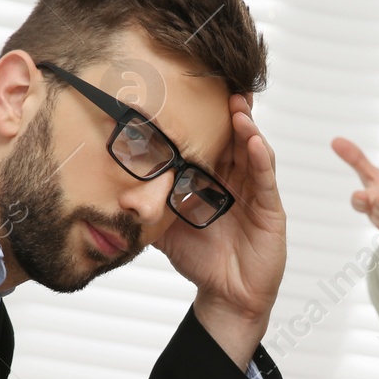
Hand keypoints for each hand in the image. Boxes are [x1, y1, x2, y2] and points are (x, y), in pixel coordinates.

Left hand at [155, 95, 285, 369]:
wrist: (225, 296)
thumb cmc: (200, 260)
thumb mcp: (164, 229)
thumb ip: (144, 208)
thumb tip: (109, 192)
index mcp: (212, 179)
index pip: (209, 141)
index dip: (203, 117)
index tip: (191, 90)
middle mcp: (235, 179)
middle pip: (234, 138)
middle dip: (229, 111)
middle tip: (222, 83)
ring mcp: (254, 192)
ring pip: (252, 151)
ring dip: (246, 127)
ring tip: (238, 105)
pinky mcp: (269, 210)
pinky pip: (265, 179)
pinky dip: (261, 158)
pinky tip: (254, 141)